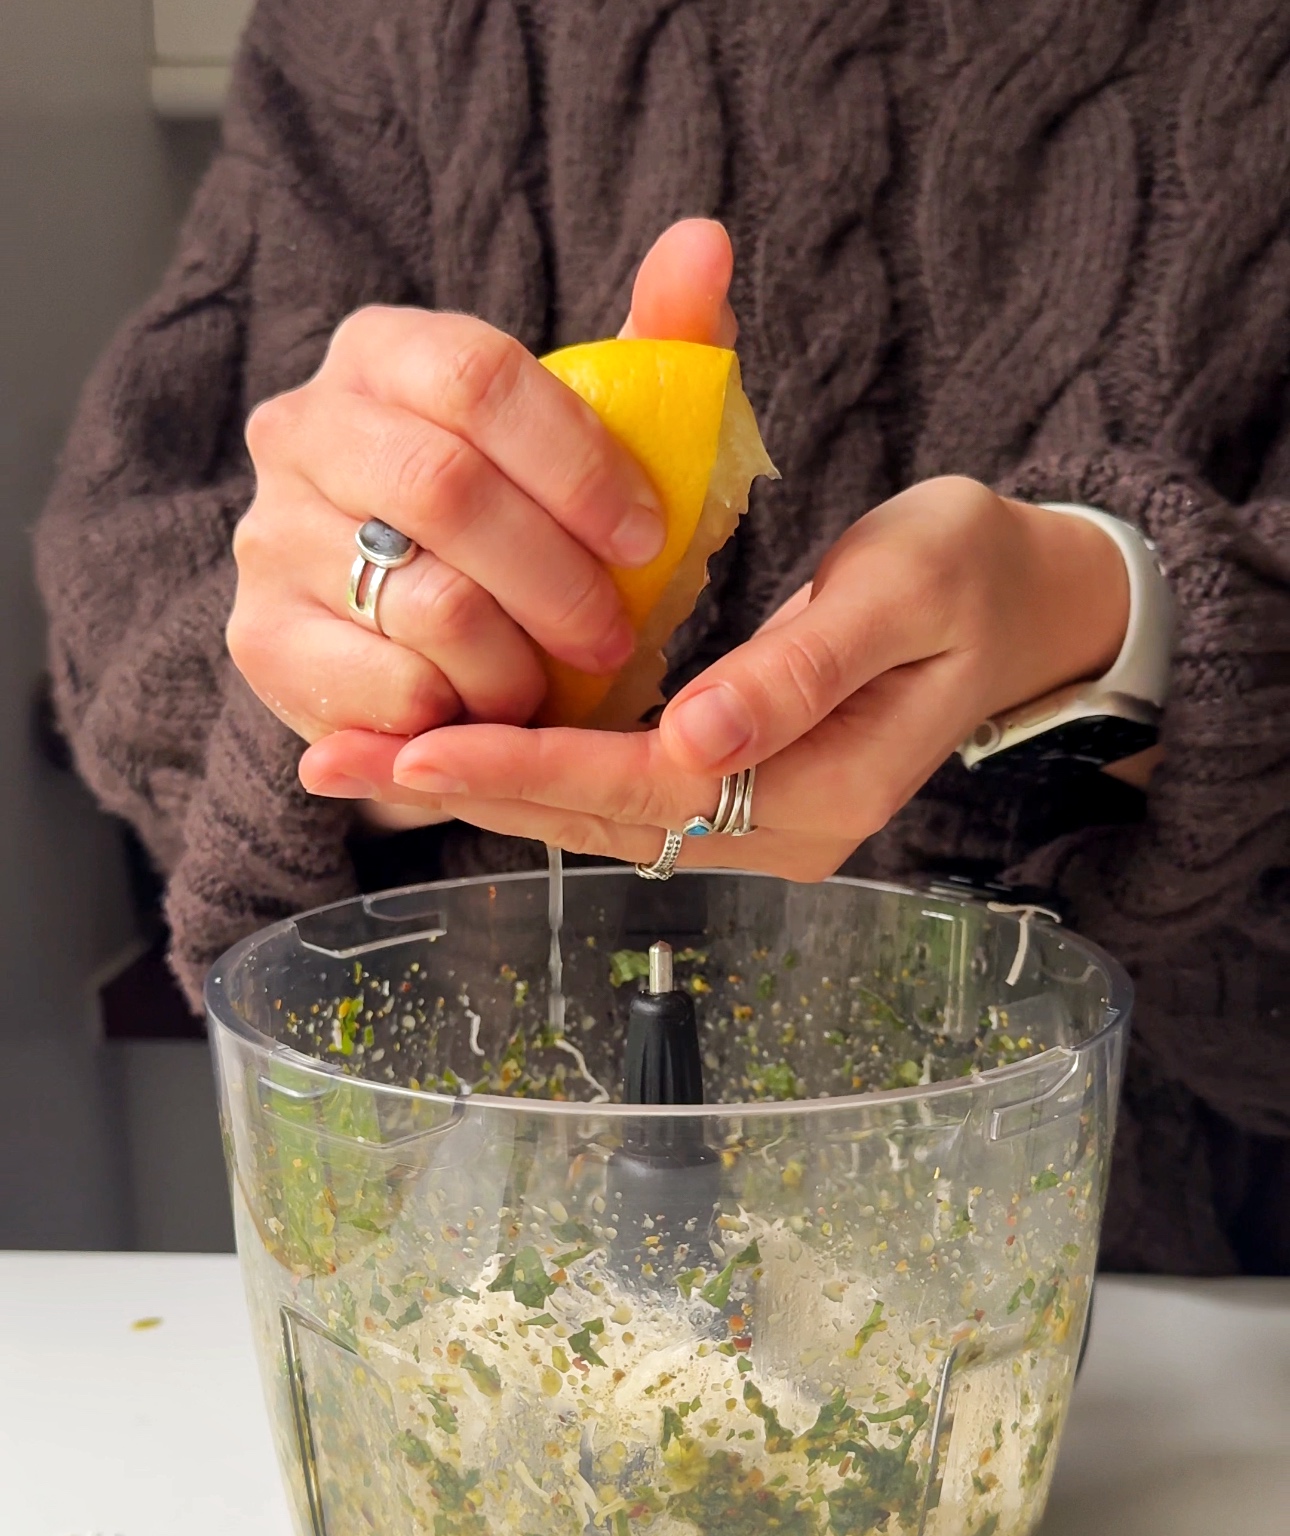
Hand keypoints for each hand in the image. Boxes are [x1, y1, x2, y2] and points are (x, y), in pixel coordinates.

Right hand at [229, 219, 737, 828]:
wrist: (427, 652)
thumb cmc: (531, 535)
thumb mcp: (601, 445)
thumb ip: (657, 349)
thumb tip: (704, 241)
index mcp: (383, 352)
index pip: (477, 376)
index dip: (578, 463)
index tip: (648, 537)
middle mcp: (301, 427)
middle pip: (444, 488)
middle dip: (557, 578)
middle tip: (613, 637)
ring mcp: (268, 533)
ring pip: (426, 602)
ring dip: (519, 661)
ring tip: (552, 681)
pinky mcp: (260, 639)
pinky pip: (390, 686)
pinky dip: (463, 713)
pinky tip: (484, 711)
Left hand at [314, 476, 1130, 869]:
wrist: (1020, 608)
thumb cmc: (965, 574)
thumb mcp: (906, 589)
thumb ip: (802, 667)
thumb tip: (702, 738)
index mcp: (816, 786)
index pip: (640, 785)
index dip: (525, 761)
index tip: (415, 743)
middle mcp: (773, 835)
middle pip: (589, 820)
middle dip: (459, 787)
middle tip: (327, 765)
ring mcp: (751, 831)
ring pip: (586, 820)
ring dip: (474, 790)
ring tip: (354, 764)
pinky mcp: (731, 803)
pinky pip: (607, 801)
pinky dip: (521, 774)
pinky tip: (441, 753)